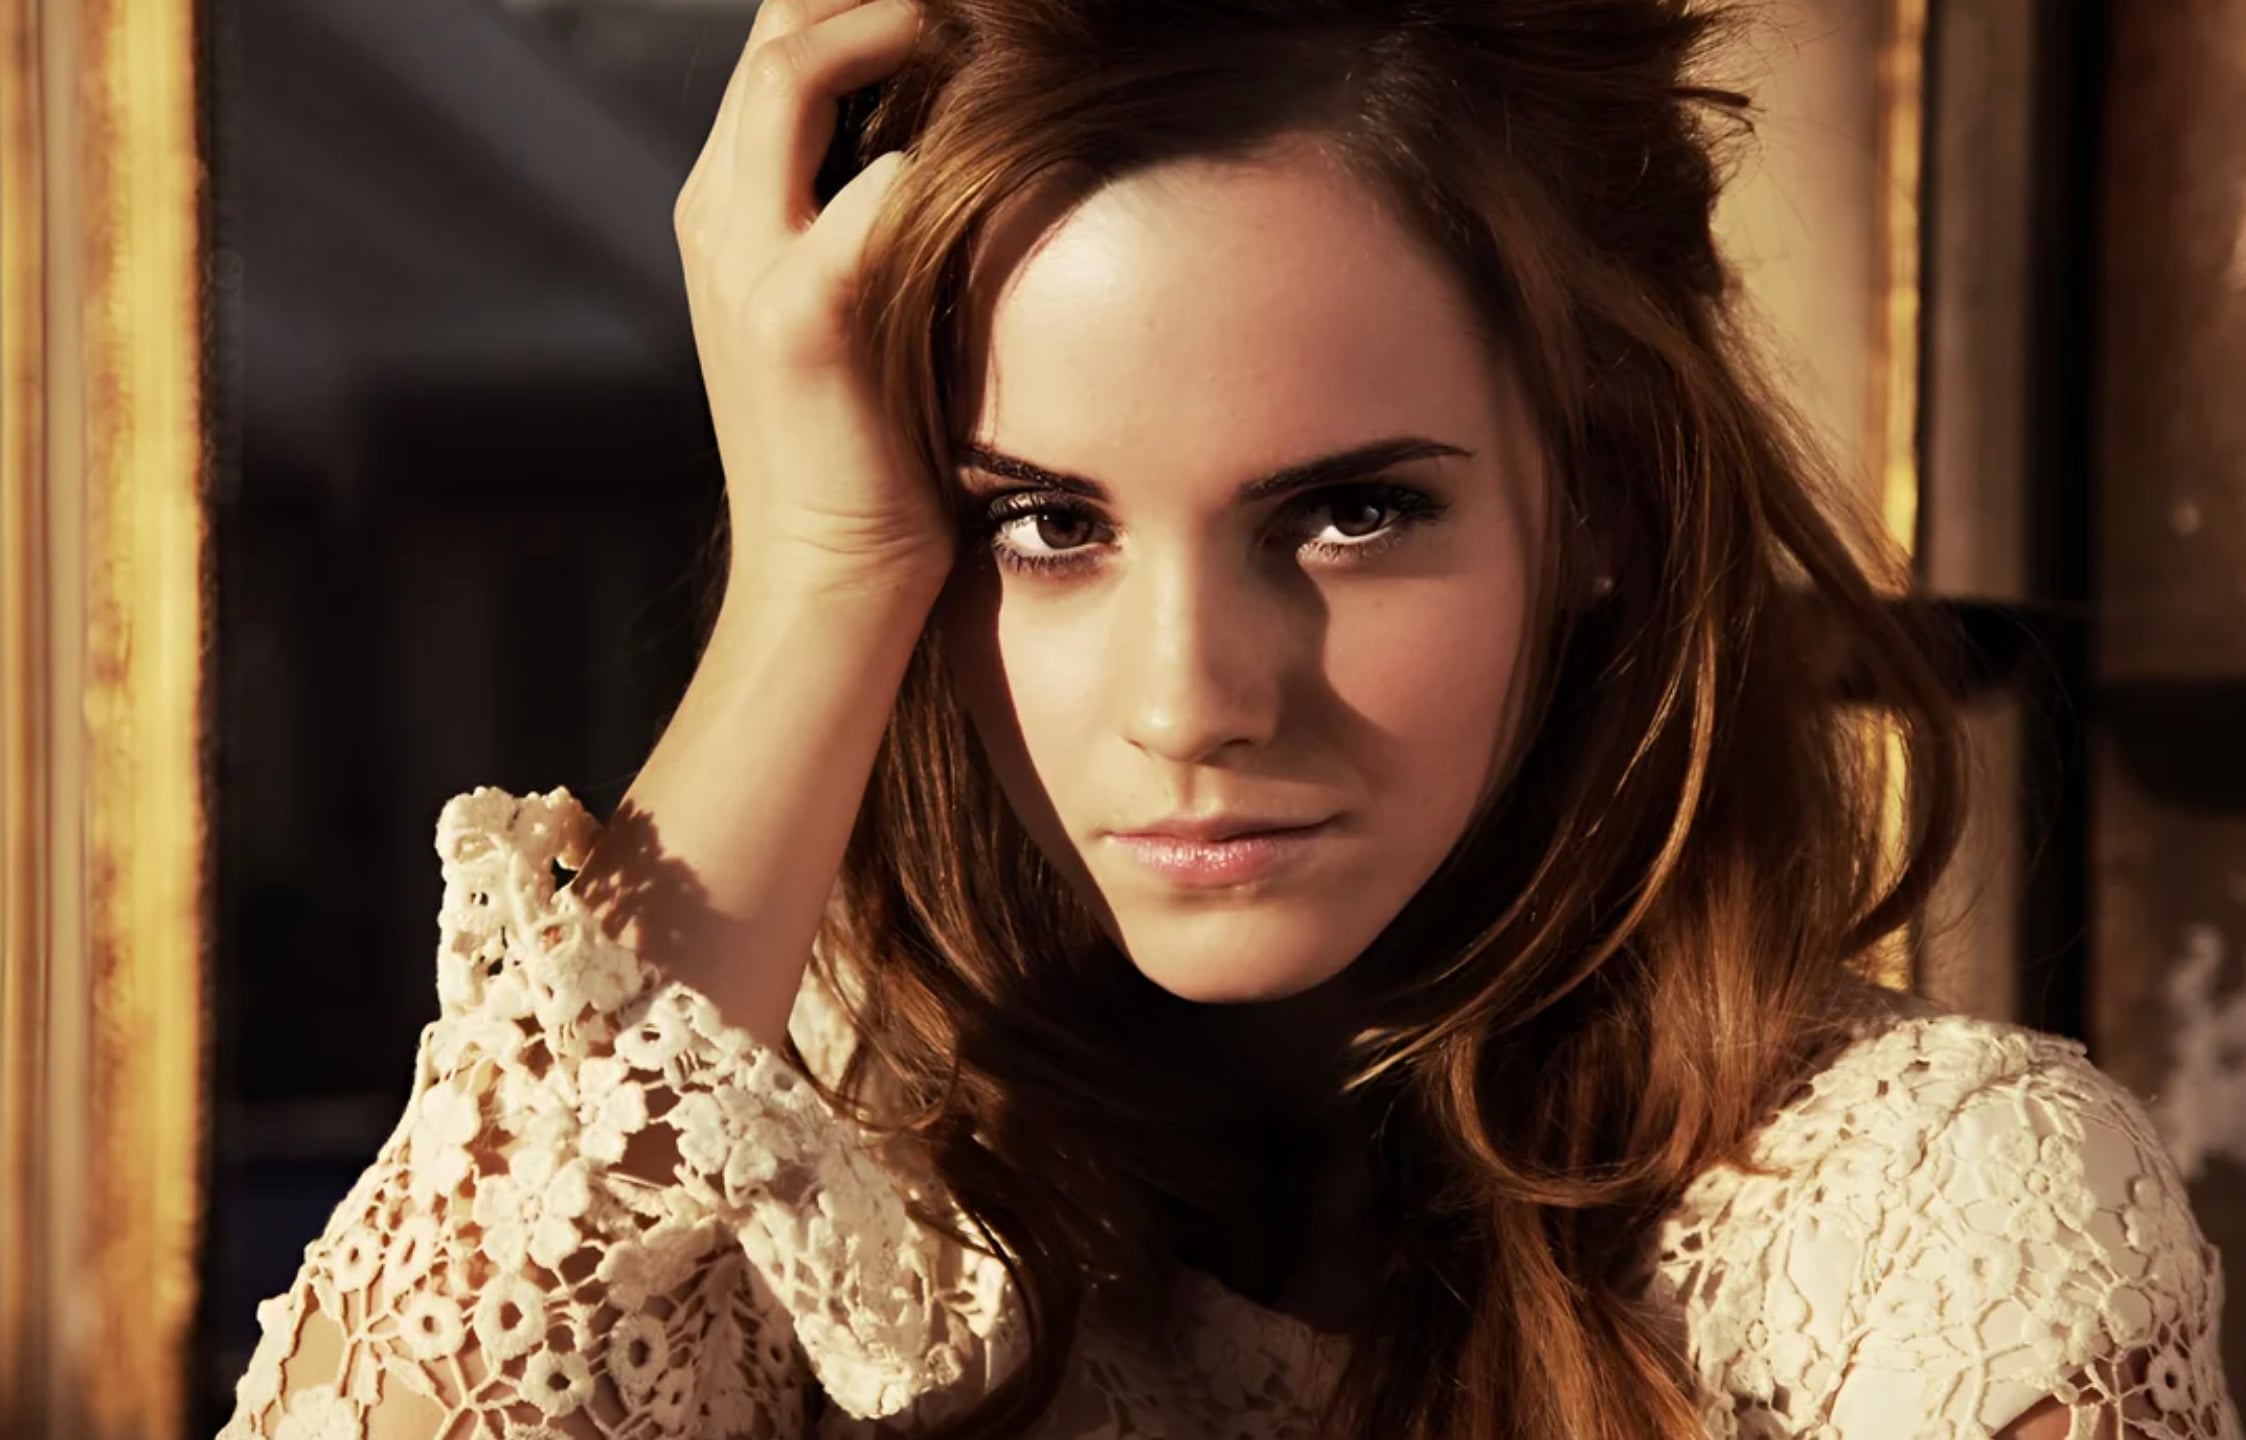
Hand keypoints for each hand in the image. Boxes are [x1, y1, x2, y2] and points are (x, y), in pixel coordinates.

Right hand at [676, 0, 953, 595]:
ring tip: (969, 27)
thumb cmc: (870, 443)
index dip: (857, 1)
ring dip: (886, 29)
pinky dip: (923, 160)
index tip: (946, 9)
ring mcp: (747, 264)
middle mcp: (720, 217)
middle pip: (773, 30)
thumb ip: (876, 215)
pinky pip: (866, 195)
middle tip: (962, 3)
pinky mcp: (800, 319)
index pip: (780, 44)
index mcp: (730, 207)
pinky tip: (982, 154)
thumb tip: (959, 130)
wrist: (830, 572)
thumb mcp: (858, 304)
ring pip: (791, 77)